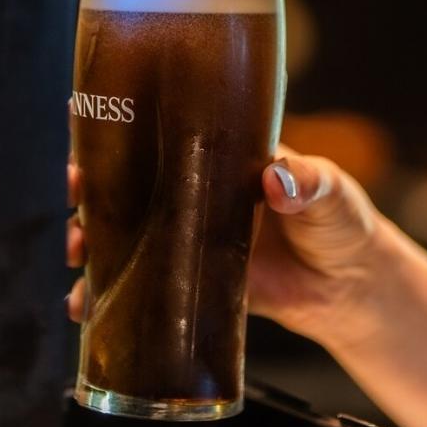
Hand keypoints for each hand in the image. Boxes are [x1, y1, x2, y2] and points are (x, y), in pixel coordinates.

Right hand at [66, 146, 385, 347]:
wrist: (351, 290)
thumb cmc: (343, 225)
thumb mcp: (332, 192)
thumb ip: (309, 183)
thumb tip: (277, 179)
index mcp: (222, 160)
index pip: (163, 133)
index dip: (120, 127)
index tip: (86, 118)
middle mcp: (195, 196)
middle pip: (129, 183)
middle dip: (92, 185)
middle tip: (75, 188)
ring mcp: (188, 241)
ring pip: (126, 234)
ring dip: (92, 240)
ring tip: (76, 251)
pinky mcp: (190, 286)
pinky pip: (142, 288)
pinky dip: (111, 298)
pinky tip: (86, 307)